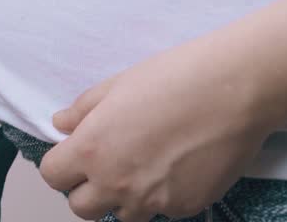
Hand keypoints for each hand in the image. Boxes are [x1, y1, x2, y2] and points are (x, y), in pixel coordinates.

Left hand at [38, 37, 279, 221]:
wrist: (233, 90)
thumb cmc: (173, 78)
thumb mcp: (116, 85)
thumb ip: (83, 111)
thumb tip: (62, 125)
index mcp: (92, 150)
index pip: (53, 176)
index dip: (61, 165)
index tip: (74, 154)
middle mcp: (117, 183)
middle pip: (81, 208)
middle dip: (87, 189)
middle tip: (107, 164)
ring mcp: (153, 200)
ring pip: (124, 213)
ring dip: (126, 196)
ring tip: (147, 162)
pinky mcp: (186, 206)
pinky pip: (163, 210)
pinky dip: (164, 195)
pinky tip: (179, 164)